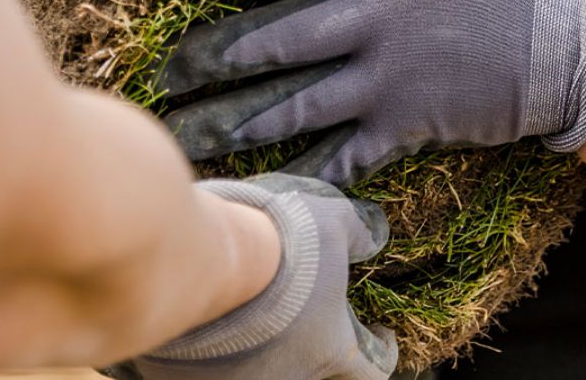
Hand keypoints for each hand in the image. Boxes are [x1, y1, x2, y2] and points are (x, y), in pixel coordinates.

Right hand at [100, 174, 394, 379]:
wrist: (204, 260)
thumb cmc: (278, 243)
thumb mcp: (333, 220)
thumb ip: (357, 233)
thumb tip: (372, 237)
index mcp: (330, 349)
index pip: (374, 371)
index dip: (381, 351)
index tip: (380, 334)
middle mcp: (290, 378)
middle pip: (313, 373)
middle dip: (314, 350)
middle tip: (304, 317)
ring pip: (261, 372)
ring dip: (263, 350)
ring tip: (251, 316)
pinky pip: (210, 370)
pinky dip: (214, 354)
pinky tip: (207, 324)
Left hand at [153, 0, 585, 185]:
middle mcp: (378, 15)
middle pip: (276, 38)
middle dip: (213, 58)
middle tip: (167, 73)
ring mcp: (391, 76)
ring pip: (295, 103)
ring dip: (236, 121)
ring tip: (188, 134)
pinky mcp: (410, 123)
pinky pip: (343, 154)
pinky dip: (301, 172)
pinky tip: (262, 185)